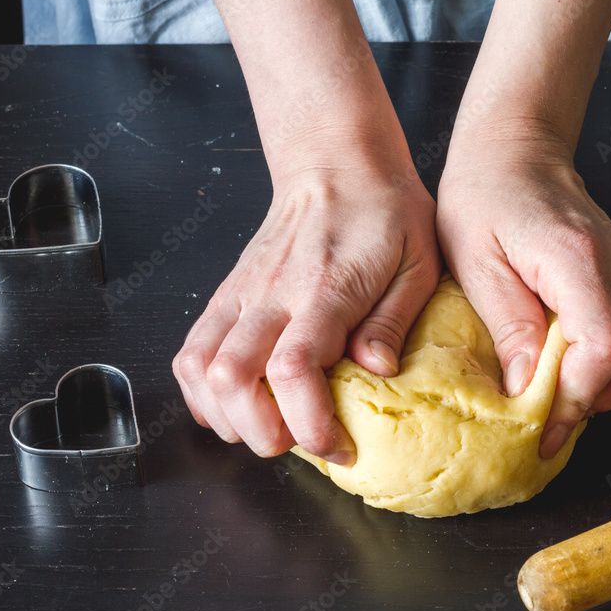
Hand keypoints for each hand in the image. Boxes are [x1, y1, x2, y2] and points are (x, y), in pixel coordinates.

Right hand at [173, 142, 440, 465]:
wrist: (336, 164)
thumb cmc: (385, 212)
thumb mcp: (418, 262)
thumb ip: (393, 320)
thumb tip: (377, 373)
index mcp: (326, 289)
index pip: (294, 369)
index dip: (308, 424)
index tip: (337, 446)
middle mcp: (273, 293)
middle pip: (233, 380)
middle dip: (261, 432)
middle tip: (299, 443)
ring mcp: (242, 293)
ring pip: (200, 369)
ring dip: (226, 415)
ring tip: (267, 426)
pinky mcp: (226, 294)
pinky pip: (191, 351)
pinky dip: (202, 390)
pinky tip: (234, 403)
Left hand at [436, 128, 610, 457]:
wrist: (513, 156)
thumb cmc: (486, 200)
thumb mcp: (475, 263)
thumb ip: (506, 326)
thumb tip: (525, 390)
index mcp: (577, 259)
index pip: (606, 346)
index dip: (579, 396)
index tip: (545, 424)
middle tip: (571, 399)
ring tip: (589, 383)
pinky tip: (605, 364)